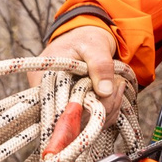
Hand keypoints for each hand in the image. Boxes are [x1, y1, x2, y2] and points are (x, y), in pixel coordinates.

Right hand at [35, 25, 132, 154]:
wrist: (87, 39)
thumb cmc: (86, 38)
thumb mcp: (94, 45)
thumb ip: (100, 64)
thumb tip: (105, 91)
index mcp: (43, 77)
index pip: (57, 107)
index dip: (81, 109)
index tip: (105, 95)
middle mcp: (45, 95)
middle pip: (71, 118)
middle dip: (100, 108)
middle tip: (118, 86)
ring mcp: (58, 104)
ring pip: (82, 123)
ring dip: (106, 111)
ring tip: (117, 87)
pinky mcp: (70, 109)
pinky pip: (88, 121)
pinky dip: (104, 113)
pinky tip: (113, 96)